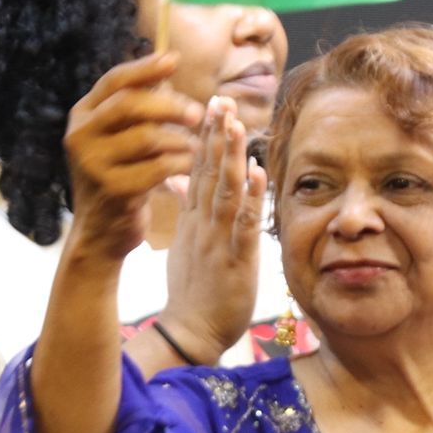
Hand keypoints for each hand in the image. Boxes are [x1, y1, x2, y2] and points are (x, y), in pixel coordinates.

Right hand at [61, 53, 203, 262]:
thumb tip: (168, 66)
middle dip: (170, 105)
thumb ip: (135, 108)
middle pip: (131, 105)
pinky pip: (159, 167)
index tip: (174, 60)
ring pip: (148, 137)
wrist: (100, 232)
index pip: (114, 81)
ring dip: (180, 140)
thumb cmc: (119, 177)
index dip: (146, 68)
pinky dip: (180, 164)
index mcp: (81, 117)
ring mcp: (93, 164)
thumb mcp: (117, 139)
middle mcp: (80, 137)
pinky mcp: (112, 190)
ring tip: (194, 148)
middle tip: (197, 114)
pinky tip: (187, 168)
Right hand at [161, 97, 268, 363]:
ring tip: (235, 124)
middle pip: (208, 172)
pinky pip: (242, 225)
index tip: (211, 105)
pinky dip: (249, 199)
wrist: (188, 332)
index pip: (197, 169)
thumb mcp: (183, 244)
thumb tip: (177, 178)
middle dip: (215, 135)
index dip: (205, 136)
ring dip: (230, 157)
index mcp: (191, 219)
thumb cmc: (191, 291)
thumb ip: (184, 208)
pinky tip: (255, 174)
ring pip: (224, 192)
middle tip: (220, 100)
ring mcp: (216, 241)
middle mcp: (202, 224)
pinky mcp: (234, 262)